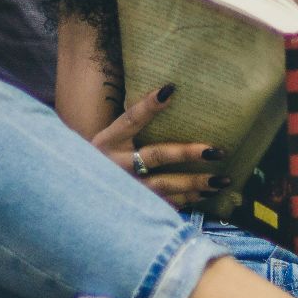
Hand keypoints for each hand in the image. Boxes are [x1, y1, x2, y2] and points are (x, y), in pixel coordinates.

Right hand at [90, 84, 230, 206]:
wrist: (76, 194)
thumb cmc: (101, 160)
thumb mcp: (109, 138)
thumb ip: (133, 122)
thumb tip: (169, 93)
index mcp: (108, 141)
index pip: (130, 119)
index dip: (149, 105)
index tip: (170, 90)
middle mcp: (116, 165)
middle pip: (156, 156)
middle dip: (188, 153)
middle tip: (217, 150)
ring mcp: (125, 189)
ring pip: (164, 185)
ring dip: (195, 183)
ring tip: (221, 180)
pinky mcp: (133, 207)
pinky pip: (164, 204)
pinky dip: (186, 200)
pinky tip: (206, 195)